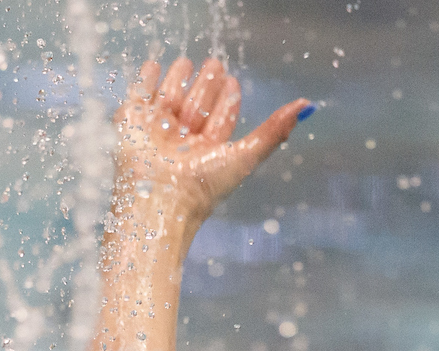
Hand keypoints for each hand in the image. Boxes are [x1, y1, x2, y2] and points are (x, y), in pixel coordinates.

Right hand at [112, 56, 310, 247]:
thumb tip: (308, 105)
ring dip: (179, 78)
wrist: (158, 200)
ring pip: (170, 98)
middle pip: (196, 107)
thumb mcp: (246, 155)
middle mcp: (182, 143)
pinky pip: (139, 96)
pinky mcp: (131, 125)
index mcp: (207, 153)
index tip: (233, 84)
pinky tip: (154, 66)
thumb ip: (273, 131)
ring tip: (187, 62)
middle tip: (215, 65)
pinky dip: (146, 79)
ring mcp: (155, 133)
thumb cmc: (202, 187)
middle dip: (206, 86)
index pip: (219, 121)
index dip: (227, 102)